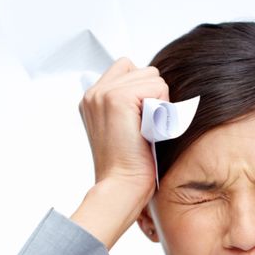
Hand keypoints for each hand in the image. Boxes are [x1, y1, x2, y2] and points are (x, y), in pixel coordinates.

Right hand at [78, 58, 168, 204]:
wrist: (121, 186)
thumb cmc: (128, 167)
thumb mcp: (126, 129)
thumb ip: (131, 105)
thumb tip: (155, 91)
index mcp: (93, 99)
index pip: (128, 68)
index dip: (144, 91)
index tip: (141, 122)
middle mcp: (95, 93)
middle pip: (143, 70)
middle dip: (153, 95)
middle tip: (145, 127)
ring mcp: (103, 93)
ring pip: (152, 76)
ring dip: (158, 102)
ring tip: (146, 128)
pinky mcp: (117, 98)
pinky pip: (157, 86)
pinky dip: (160, 108)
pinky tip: (149, 128)